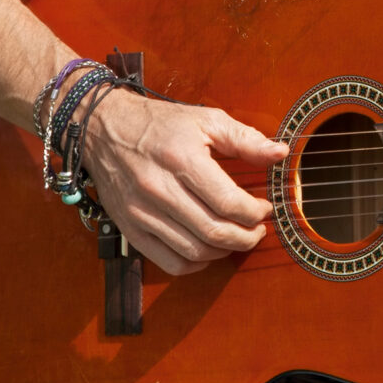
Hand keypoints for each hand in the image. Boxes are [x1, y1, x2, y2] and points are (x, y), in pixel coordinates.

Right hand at [76, 86, 286, 274]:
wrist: (103, 128)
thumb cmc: (158, 124)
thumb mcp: (205, 119)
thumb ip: (245, 139)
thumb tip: (279, 153)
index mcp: (181, 159)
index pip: (228, 202)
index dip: (255, 212)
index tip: (264, 208)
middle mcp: (159, 190)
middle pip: (214, 232)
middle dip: (247, 237)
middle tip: (258, 229)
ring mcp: (142, 213)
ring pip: (194, 251)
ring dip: (224, 251)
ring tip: (237, 238)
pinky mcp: (130, 228)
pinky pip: (168, 262)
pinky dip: (195, 263)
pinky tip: (208, 250)